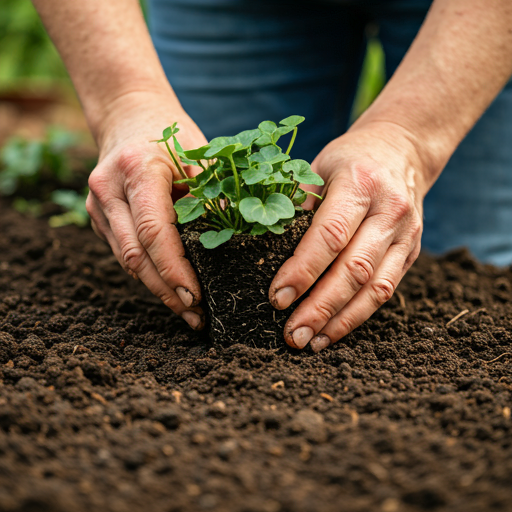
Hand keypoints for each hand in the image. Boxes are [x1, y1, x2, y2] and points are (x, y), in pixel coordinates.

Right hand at [86, 91, 207, 328]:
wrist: (127, 114)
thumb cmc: (170, 130)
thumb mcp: (198, 152)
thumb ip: (212, 192)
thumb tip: (236, 240)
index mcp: (135, 170)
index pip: (153, 231)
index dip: (174, 268)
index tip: (197, 296)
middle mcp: (108, 191)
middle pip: (135, 256)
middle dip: (167, 291)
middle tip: (197, 316)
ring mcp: (98, 206)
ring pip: (126, 261)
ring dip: (157, 289)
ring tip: (188, 311)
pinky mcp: (99, 217)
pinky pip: (124, 253)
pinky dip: (148, 274)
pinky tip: (171, 289)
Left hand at [269, 122, 428, 351]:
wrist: (402, 150)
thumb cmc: (349, 160)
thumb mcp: (318, 168)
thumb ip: (296, 206)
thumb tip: (262, 246)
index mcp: (360, 184)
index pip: (330, 235)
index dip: (303, 270)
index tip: (277, 297)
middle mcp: (389, 211)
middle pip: (354, 269)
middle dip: (320, 307)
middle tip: (291, 334)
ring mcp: (405, 235)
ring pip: (375, 288)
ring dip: (340, 321)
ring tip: (310, 342)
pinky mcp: (410, 253)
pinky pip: (386, 291)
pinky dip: (358, 316)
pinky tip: (333, 331)